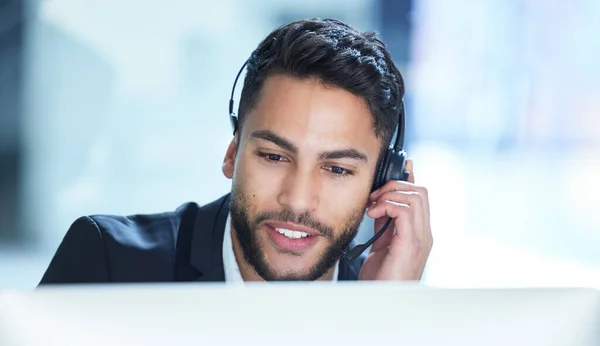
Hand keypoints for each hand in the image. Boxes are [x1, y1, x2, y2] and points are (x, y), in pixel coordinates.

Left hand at [358, 160, 432, 280]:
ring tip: (373, 205)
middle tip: (374, 196)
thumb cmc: (380, 278)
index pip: (420, 197)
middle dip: (395, 185)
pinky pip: (405, 210)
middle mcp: (424, 234)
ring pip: (416, 196)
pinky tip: (373, 212)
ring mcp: (420, 239)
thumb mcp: (381, 244)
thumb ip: (385, 223)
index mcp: (419, 233)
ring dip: (390, 194)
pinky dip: (387, 205)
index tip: (388, 175)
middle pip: (421, 191)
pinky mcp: (411, 244)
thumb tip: (380, 202)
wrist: (379, 301)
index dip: (406, 180)